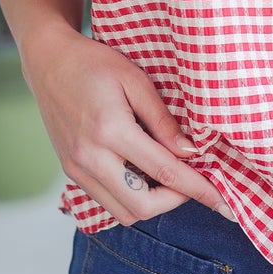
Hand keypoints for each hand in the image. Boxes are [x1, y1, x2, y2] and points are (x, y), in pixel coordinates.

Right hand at [20, 20, 233, 222]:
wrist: (48, 60)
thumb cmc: (94, 62)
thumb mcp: (136, 80)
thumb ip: (163, 121)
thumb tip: (191, 153)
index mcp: (110, 131)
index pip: (164, 173)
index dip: (198, 190)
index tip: (224, 202)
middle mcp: (89, 157)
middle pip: (142, 207)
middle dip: (176, 202)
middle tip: (195, 182)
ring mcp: (76, 169)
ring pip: (122, 213)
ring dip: (153, 204)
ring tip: (171, 180)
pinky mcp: (71, 171)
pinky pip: (107, 201)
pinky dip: (132, 198)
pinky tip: (146, 176)